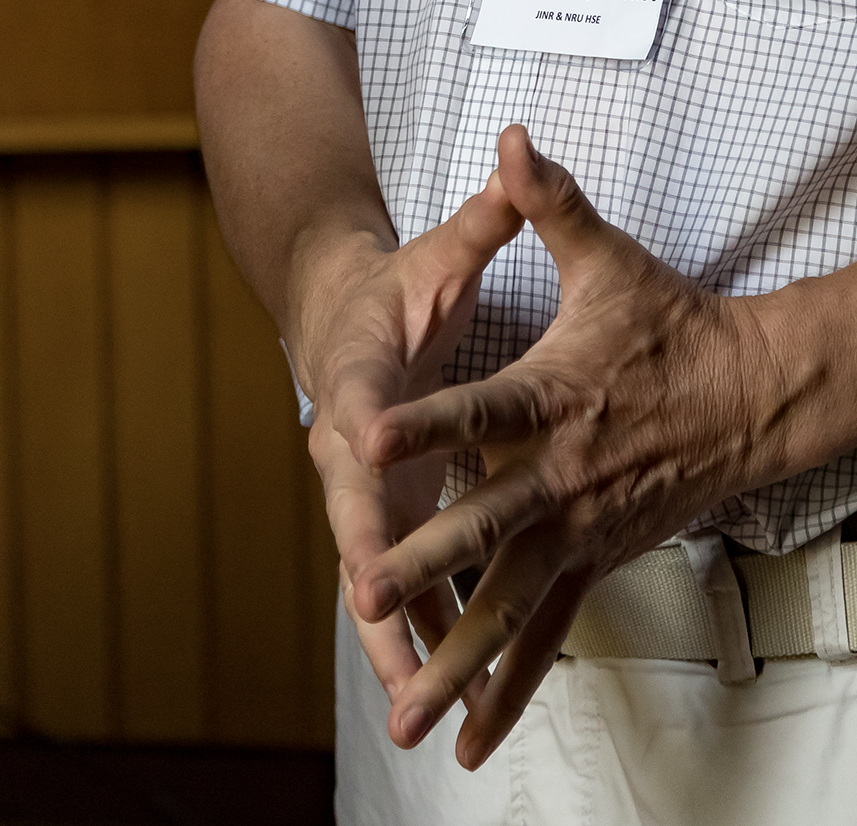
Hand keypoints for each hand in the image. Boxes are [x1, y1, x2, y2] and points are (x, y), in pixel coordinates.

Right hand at [301, 174, 523, 713]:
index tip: (369, 512)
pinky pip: (406, 589)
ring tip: (424, 708)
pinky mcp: (392, 520)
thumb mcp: (439, 248)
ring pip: (379, 579)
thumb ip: (485, 214)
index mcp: (362, 384)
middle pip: (358, 529)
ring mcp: (369, 496)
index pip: (358, 428)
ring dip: (400, 641)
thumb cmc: (395, 284)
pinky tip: (451, 689)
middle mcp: (353, 455)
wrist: (339, 314)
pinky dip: (424, 637)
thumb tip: (517, 148)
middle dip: (375, 587)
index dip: (367, 464)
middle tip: (390, 638)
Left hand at [346, 126, 786, 769]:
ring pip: (510, 604)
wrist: (758, 394)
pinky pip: (547, 636)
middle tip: (366, 591)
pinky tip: (473, 743)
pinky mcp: (597, 562)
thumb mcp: (611, 256)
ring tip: (405, 717)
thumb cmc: (674, 322)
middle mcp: (563, 475)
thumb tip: (511, 136)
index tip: (361, 440)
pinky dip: (509, 689)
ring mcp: (582, 530)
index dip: (421, 423)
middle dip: (424, 561)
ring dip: (455, 660)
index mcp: (556, 397)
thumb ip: (550, 201)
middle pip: (485, 524)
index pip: (478, 410)